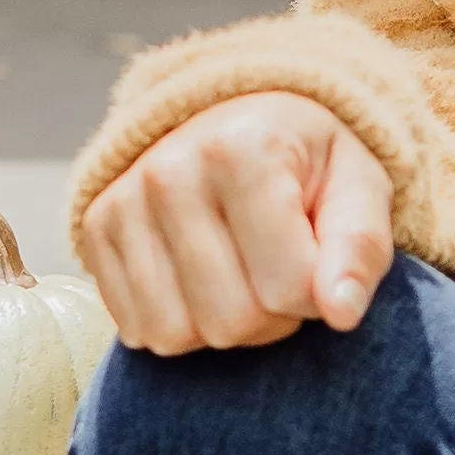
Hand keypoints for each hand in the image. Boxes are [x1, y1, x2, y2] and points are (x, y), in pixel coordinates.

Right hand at [82, 92, 393, 354]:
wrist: (240, 119)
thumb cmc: (310, 161)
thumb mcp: (360, 187)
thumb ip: (359, 248)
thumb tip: (341, 313)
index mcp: (243, 151)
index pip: (288, 287)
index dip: (319, 297)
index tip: (320, 260)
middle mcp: (169, 171)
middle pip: (231, 321)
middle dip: (272, 318)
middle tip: (283, 271)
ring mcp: (122, 202)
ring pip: (177, 335)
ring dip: (223, 326)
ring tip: (244, 276)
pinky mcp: (95, 231)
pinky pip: (138, 330)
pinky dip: (180, 323)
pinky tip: (201, 280)